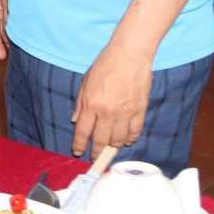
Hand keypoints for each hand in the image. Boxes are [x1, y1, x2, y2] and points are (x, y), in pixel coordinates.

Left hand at [71, 41, 151, 155]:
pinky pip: (135, 131)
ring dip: (113, 146)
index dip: (79, 144)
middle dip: (96, 151)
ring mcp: (125, 113)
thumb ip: (80, 103)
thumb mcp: (86, 82)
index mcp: (91, 104)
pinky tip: (126, 140)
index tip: (78, 151)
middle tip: (94, 157)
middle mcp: (107, 112)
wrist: (129, 55)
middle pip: (100, 139)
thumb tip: (74, 120)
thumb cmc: (105, 65)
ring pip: (118, 139)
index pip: (82, 131)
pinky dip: (130, 138)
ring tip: (109, 148)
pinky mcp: (139, 111)